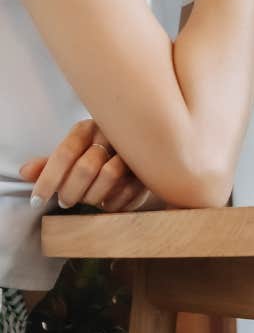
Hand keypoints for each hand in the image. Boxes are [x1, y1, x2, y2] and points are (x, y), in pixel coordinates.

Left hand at [19, 119, 149, 211]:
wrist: (138, 143)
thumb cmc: (95, 152)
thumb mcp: (71, 153)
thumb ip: (50, 164)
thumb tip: (25, 172)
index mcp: (88, 128)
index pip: (65, 152)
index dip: (48, 180)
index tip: (37, 201)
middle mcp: (111, 134)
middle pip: (87, 166)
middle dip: (71, 191)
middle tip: (65, 202)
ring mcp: (132, 149)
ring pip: (110, 175)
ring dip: (93, 196)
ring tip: (88, 202)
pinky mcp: (149, 166)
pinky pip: (131, 188)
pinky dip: (115, 202)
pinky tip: (107, 204)